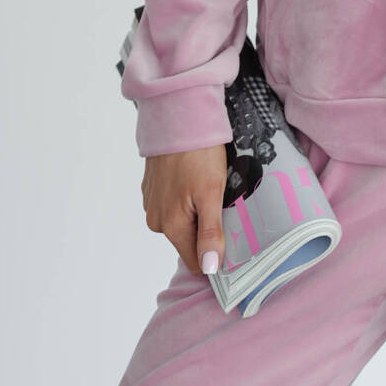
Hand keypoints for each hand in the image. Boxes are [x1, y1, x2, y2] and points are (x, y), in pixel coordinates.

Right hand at [141, 145, 227, 276]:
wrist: (177, 116)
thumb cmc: (197, 153)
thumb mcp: (212, 193)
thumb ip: (210, 232)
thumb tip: (210, 268)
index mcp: (171, 226)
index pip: (196, 262)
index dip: (216, 256)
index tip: (234, 239)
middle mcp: (157, 220)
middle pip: (190, 241)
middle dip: (209, 230)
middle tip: (226, 204)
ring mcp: (152, 204)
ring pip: (183, 223)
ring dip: (198, 212)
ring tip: (211, 188)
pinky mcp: (152, 190)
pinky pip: (174, 206)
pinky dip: (187, 198)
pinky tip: (196, 180)